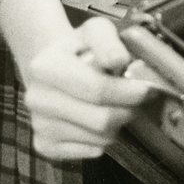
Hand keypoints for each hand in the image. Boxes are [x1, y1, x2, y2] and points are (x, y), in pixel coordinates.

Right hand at [24, 16, 159, 160]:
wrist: (56, 68)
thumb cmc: (82, 48)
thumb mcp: (97, 31)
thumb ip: (109, 43)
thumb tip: (119, 62)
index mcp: (44, 67)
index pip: (96, 89)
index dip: (128, 91)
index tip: (147, 88)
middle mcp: (35, 99)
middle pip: (100, 120)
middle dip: (128, 110)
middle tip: (137, 100)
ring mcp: (38, 125)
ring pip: (99, 139)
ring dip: (118, 124)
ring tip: (117, 105)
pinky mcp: (44, 146)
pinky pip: (90, 152)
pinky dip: (104, 139)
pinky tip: (100, 119)